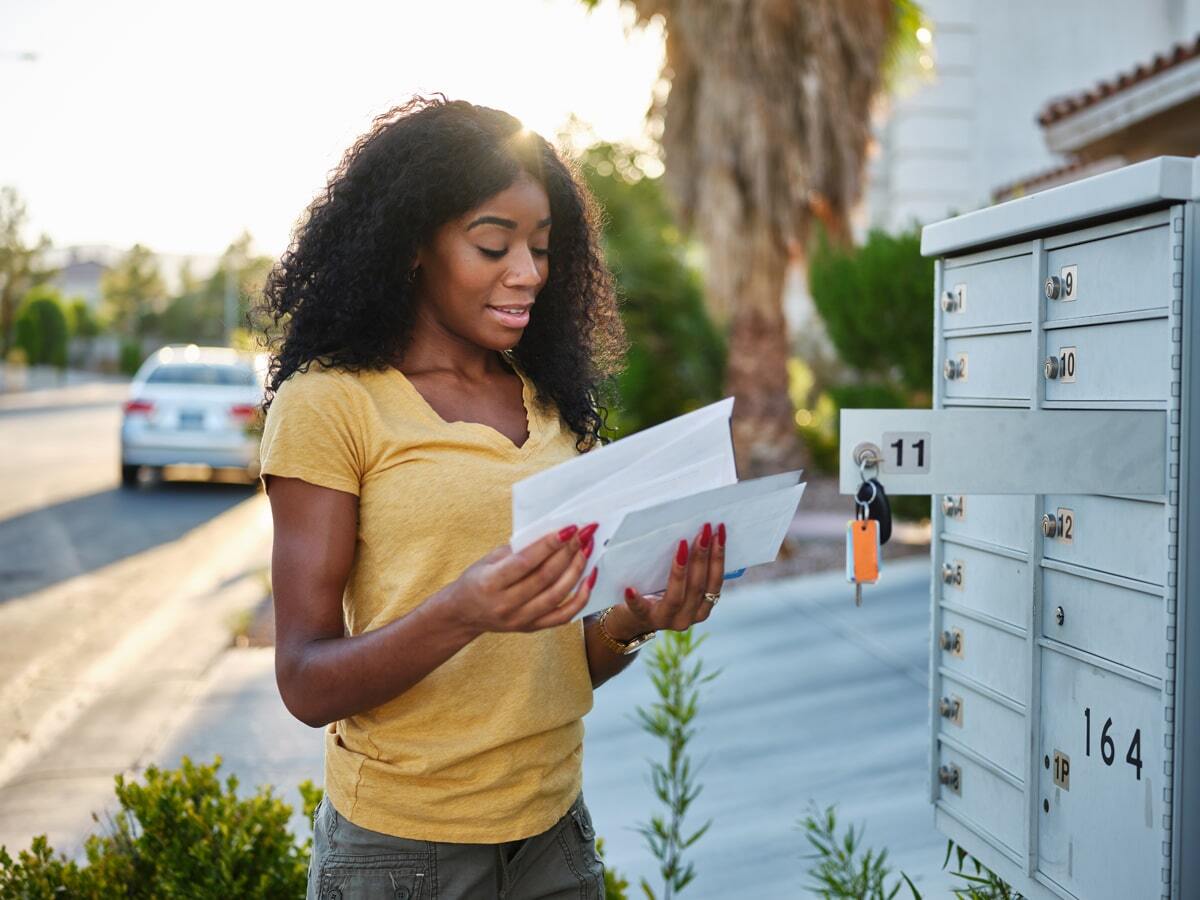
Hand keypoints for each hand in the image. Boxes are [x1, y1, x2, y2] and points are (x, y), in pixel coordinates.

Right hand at [440, 522, 598, 634]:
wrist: (464, 614)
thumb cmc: (477, 580)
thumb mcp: (488, 559)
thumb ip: (518, 549)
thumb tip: (553, 535)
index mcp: (490, 582)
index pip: (526, 562)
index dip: (550, 544)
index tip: (570, 528)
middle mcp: (506, 604)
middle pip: (546, 577)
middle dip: (569, 552)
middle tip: (584, 534)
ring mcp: (520, 619)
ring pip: (557, 595)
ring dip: (577, 570)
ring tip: (588, 550)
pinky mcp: (532, 627)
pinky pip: (563, 616)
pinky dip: (580, 598)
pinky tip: (589, 579)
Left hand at [617, 521, 727, 633]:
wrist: (631, 620)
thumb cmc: (657, 593)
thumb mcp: (679, 586)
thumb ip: (689, 570)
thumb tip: (698, 533)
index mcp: (701, 609)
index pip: (714, 582)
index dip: (718, 557)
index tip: (718, 532)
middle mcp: (687, 617)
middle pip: (698, 587)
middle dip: (702, 556)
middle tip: (704, 530)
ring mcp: (664, 619)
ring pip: (676, 597)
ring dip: (680, 569)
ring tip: (682, 544)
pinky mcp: (642, 618)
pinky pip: (640, 609)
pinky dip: (636, 599)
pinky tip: (630, 588)